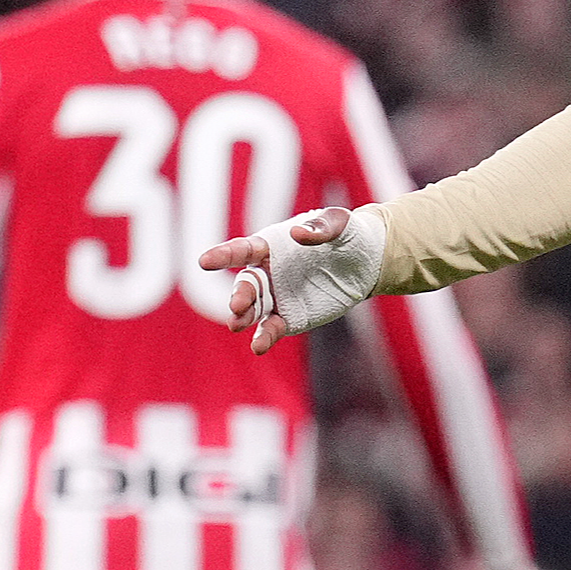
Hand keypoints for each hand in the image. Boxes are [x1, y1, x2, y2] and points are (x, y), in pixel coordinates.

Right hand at [198, 204, 386, 354]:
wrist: (366, 262)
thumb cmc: (349, 233)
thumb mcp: (339, 223)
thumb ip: (319, 228)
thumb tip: (296, 234)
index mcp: (271, 245)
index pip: (242, 250)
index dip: (223, 255)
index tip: (204, 261)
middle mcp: (268, 272)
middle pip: (247, 284)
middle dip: (240, 294)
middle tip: (237, 305)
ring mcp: (277, 296)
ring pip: (253, 309)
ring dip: (243, 317)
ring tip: (236, 325)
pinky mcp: (290, 317)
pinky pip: (271, 328)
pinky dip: (263, 337)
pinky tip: (258, 347)